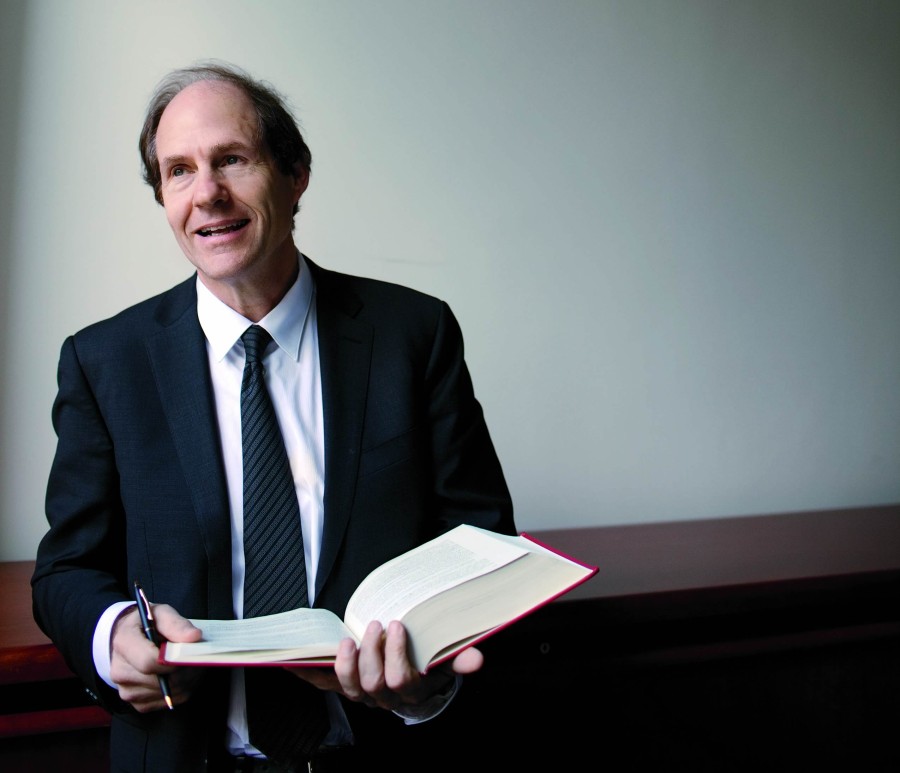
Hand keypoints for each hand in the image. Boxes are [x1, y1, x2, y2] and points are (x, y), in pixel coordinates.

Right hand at [109, 603, 203, 711]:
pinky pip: (167, 701)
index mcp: (123, 643)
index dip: (173, 659)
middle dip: (184, 669)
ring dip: (185, 679)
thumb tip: (194, 637)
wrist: (130, 638)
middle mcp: (120, 671)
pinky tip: (180, 675)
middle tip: (195, 656)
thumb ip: (176, 624)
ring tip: (188, 663)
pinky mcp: (138, 704)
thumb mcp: (162, 614)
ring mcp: (127, 691)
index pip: (148, 661)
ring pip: (168, 692)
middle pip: (160, 679)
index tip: (188, 651)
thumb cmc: (148, 624)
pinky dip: (180, 689)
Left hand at [285, 620, 482, 710]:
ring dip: (346, 664)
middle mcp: (384, 697)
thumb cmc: (426, 664)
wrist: (411, 683)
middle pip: (373, 684)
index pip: (401, 679)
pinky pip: (323, 685)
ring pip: (349, 688)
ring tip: (347, 641)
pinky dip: (306, 674)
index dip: (396, 654)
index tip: (397, 624)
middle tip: (374, 624)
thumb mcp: (445, 661)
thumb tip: (476, 659)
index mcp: (411, 690)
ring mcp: (361, 693)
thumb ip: (459, 659)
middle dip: (371, 653)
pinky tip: (293, 662)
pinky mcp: (343, 687)